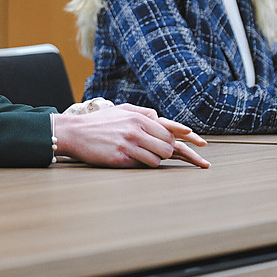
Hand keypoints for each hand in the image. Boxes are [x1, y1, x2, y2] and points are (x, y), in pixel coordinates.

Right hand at [51, 104, 208, 168]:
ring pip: (158, 158)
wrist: (74, 132)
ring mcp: (129, 144)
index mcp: (138, 117)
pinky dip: (143, 165)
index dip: (188, 137)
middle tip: (162, 153)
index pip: (170, 128)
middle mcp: (136, 129)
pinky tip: (131, 159)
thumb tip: (160, 117)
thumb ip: (142, 112)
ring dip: (154, 159)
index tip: (202, 144)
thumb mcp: (121, 110)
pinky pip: (144, 165)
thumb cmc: (98, 123)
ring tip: (139, 154)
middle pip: (168, 145)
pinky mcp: (121, 158)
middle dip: (169, 152)